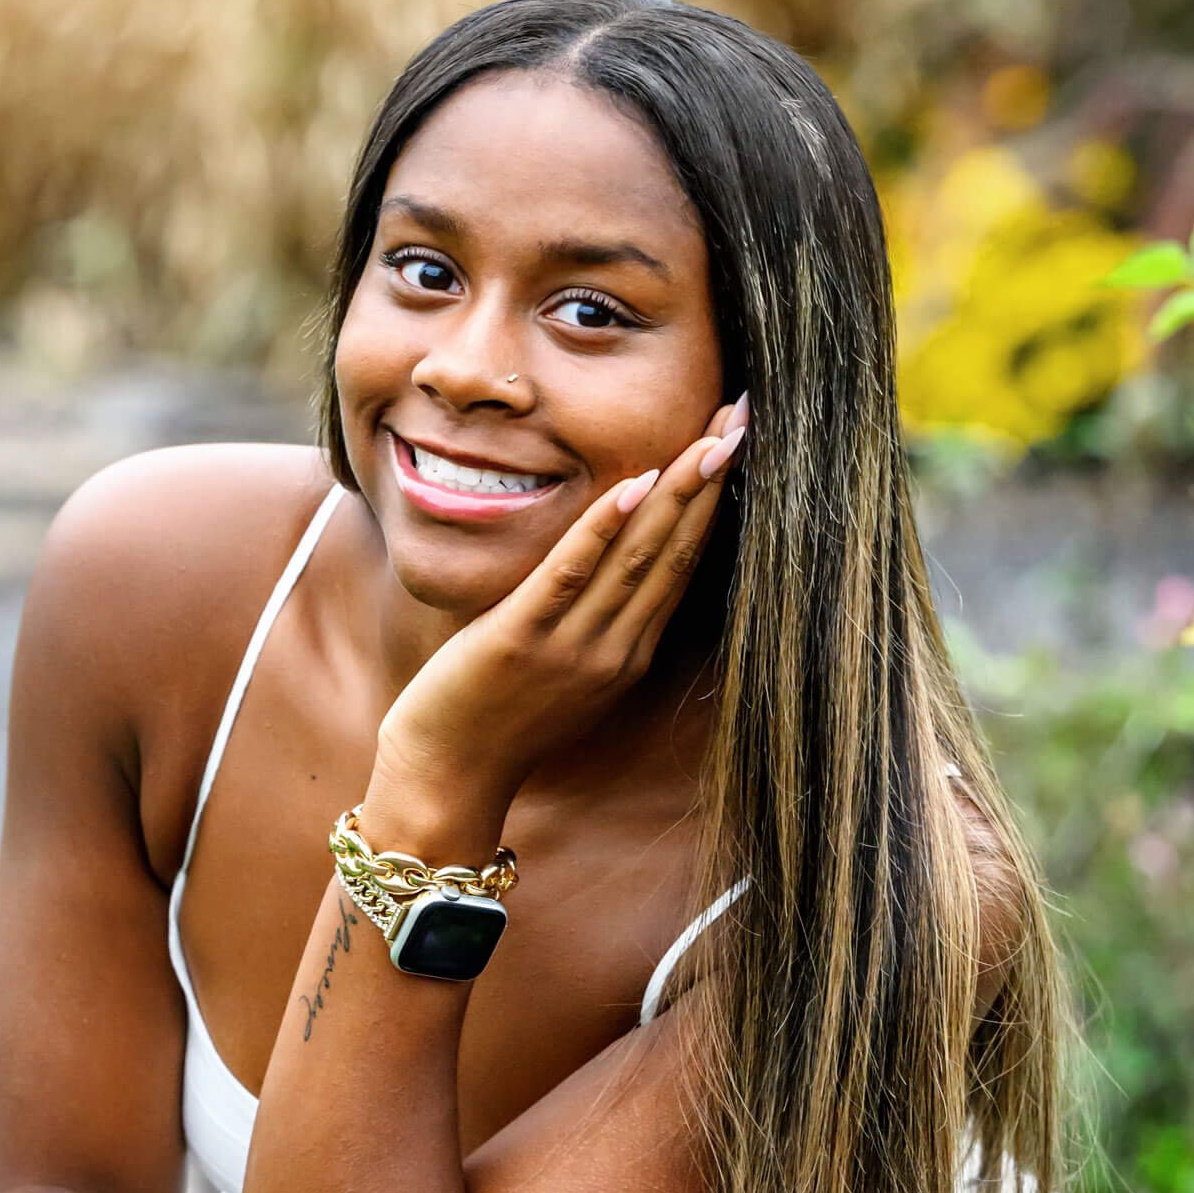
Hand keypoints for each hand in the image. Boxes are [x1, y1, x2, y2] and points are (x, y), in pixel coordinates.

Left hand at [374, 394, 747, 801]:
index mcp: (628, 652)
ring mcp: (573, 647)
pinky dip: (601, 529)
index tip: (736, 441)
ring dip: (676, 491)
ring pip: (638, 557)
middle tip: (744, 415)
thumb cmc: (498, 719)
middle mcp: (615, 649)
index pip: (683, 563)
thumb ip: (595, 620)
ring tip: (711, 437)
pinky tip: (631, 485)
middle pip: (676, 551)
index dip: (713, 500)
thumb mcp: (565, 670)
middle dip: (710, 480)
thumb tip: (611, 561)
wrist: (449, 777)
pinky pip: (570, 575)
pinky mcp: (523, 640)